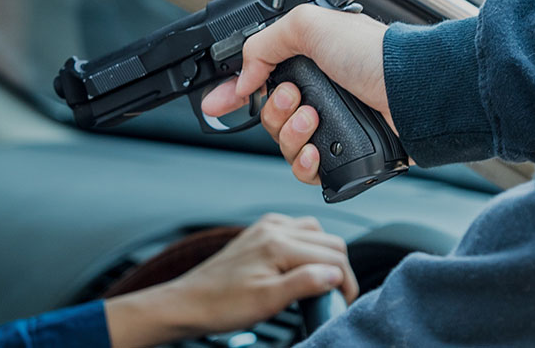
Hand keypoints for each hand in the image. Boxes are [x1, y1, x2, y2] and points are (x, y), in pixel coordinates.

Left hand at [106, 214, 358, 346]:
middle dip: (338, 268)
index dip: (346, 282)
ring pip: (314, 233)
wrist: (188, 303)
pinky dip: (305, 247)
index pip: (333, 256)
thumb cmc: (221, 305)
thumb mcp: (268, 301)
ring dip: (323, 255)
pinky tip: (298, 267)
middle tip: (334, 295)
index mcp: (278, 244)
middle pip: (329, 241)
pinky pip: (295, 231)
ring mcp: (264, 229)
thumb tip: (335, 275)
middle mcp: (273, 229)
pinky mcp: (258, 235)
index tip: (343, 302)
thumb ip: (305, 284)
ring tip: (318, 282)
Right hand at [198, 6, 393, 184]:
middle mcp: (318, 96)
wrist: (413, 91)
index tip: (216, 103)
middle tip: (295, 96)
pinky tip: (316, 150)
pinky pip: (306, 171)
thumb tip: (244, 77)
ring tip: (314, 117)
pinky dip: (305, 163)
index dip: (234, 93)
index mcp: (309, 64)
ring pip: (284, 145)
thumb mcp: (309, 25)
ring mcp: (331, 127)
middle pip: (268, 117)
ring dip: (291, 133)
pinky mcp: (343, 155)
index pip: (259, 81)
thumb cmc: (374, 55)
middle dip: (275, 109)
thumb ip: (263, 44)